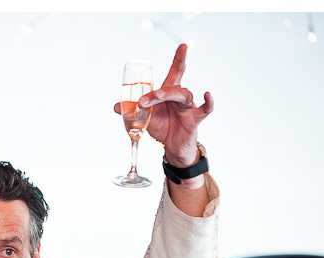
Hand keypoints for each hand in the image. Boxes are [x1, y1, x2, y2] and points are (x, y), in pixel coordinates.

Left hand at [114, 44, 212, 167]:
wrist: (172, 147)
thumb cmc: (162, 127)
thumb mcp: (144, 118)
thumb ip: (131, 111)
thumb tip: (115, 107)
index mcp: (168, 93)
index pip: (175, 72)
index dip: (179, 58)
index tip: (184, 45)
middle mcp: (179, 97)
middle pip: (175, 84)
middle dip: (163, 85)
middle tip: (144, 99)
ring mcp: (188, 108)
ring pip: (182, 95)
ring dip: (167, 96)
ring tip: (153, 99)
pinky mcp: (194, 120)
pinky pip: (205, 109)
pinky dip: (208, 102)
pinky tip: (207, 94)